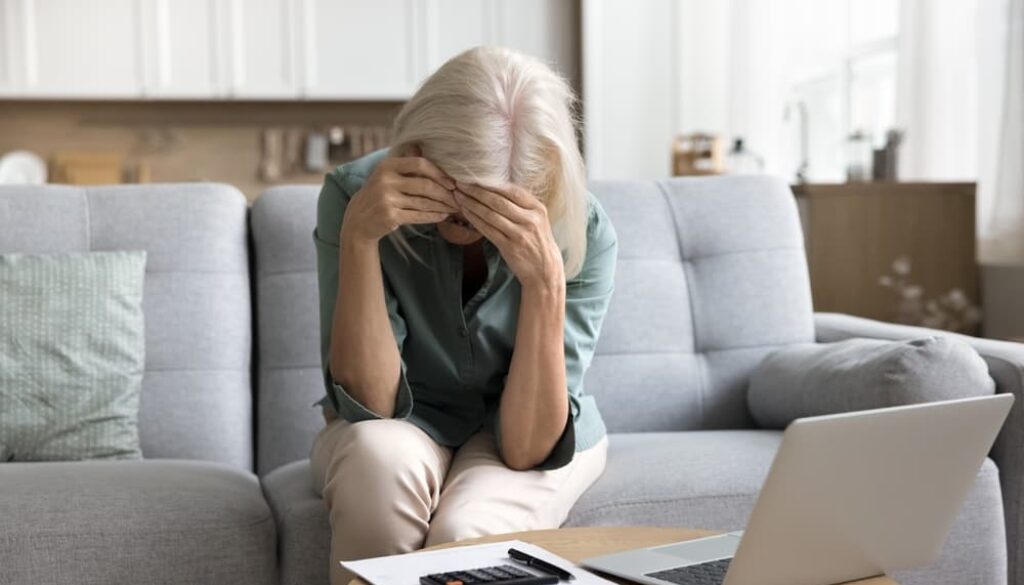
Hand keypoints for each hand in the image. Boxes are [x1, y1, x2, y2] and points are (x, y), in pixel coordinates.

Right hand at [342, 154, 457, 243]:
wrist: (358, 220)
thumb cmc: (378, 195)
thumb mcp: (387, 174)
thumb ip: (405, 162)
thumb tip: (421, 144)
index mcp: (387, 166)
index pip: (419, 164)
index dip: (439, 173)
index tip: (452, 182)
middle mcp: (385, 180)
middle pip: (425, 185)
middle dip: (445, 193)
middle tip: (457, 198)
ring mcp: (386, 199)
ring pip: (423, 202)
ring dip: (442, 206)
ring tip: (454, 208)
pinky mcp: (390, 216)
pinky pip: (418, 216)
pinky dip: (433, 216)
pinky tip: (443, 216)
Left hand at [454, 181, 564, 290]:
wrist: (545, 269)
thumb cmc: (537, 241)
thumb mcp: (537, 219)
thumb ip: (521, 205)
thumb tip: (496, 186)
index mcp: (537, 208)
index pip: (511, 190)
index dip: (490, 183)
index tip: (473, 177)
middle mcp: (530, 219)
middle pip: (498, 201)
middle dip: (476, 191)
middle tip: (460, 183)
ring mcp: (520, 234)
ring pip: (490, 215)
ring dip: (471, 204)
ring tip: (458, 196)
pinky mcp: (510, 247)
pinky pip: (487, 230)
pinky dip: (474, 220)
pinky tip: (465, 212)